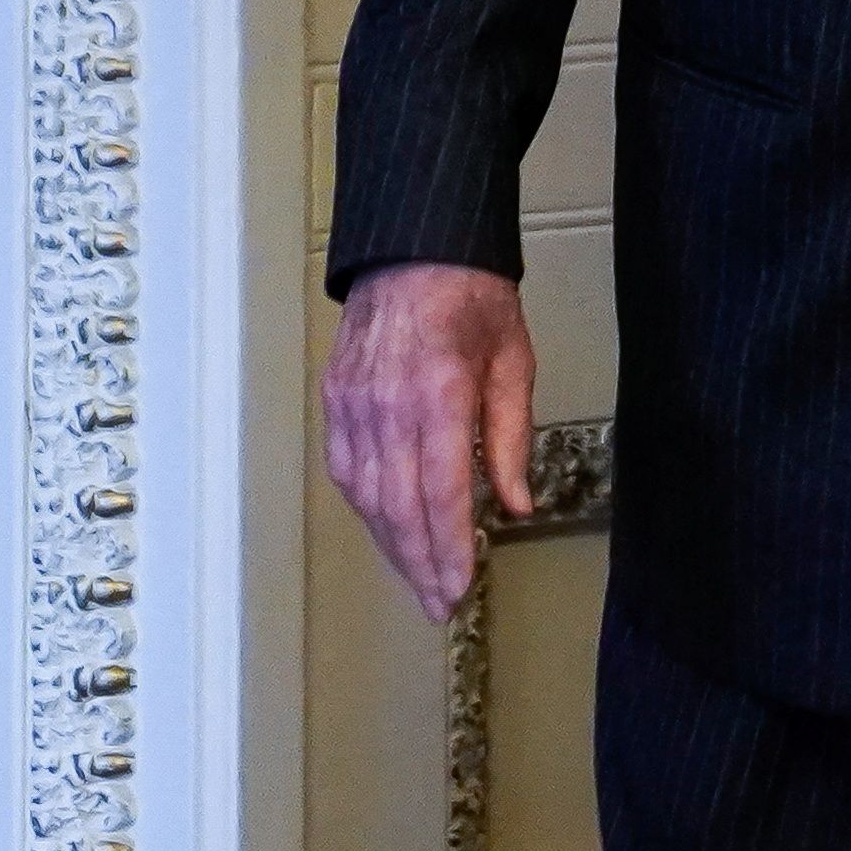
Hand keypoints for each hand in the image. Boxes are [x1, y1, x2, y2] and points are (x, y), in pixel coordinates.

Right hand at [321, 260, 536, 620]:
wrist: (415, 246)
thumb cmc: (474, 300)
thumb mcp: (513, 362)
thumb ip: (510, 438)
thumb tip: (515, 506)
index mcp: (439, 394)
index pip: (440, 493)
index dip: (447, 549)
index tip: (458, 589)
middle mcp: (388, 406)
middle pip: (398, 507)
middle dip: (419, 563)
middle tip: (440, 604)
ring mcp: (354, 403)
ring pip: (367, 496)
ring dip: (391, 544)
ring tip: (417, 578)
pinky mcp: (335, 398)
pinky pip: (346, 469)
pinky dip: (365, 507)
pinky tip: (385, 529)